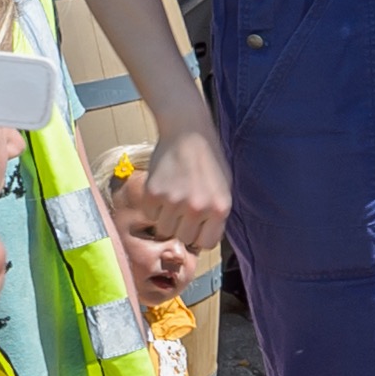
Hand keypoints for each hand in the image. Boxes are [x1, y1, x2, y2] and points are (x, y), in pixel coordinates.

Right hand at [123, 124, 232, 250]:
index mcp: (220, 208)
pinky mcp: (153, 193)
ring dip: (167, 217)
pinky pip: (150, 215)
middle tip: (183, 206)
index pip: (207, 244)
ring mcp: (174, 201)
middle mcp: (198, 207)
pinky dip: (153, 206)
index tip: (198, 224)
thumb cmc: (208, 160)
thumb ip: (215, 215)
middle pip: (184, 238)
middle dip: (183, 226)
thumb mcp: (223, 188)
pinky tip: (162, 188)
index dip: (200, 235)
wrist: (187, 131)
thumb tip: (202, 240)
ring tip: (173, 196)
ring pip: (165, 229)